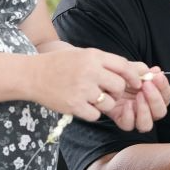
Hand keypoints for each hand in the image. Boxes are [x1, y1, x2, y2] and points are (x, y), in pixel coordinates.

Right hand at [27, 46, 148, 123]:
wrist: (31, 75)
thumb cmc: (59, 64)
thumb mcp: (83, 55)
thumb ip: (107, 62)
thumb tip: (138, 69)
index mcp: (93, 56)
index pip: (124, 66)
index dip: (134, 76)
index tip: (136, 83)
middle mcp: (89, 72)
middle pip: (119, 86)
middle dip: (118, 92)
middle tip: (108, 92)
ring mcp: (81, 89)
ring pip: (109, 103)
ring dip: (105, 104)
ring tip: (92, 98)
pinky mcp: (74, 105)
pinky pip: (95, 115)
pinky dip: (92, 113)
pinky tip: (82, 105)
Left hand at [103, 68, 169, 132]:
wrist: (101, 79)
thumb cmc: (119, 74)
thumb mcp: (131, 69)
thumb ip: (143, 70)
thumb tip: (156, 72)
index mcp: (154, 96)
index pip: (166, 96)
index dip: (164, 87)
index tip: (158, 76)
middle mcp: (147, 109)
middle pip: (160, 112)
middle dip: (156, 99)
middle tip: (147, 85)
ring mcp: (135, 117)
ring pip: (147, 125)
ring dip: (145, 110)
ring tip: (138, 96)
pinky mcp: (121, 121)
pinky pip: (129, 125)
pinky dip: (130, 115)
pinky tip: (127, 103)